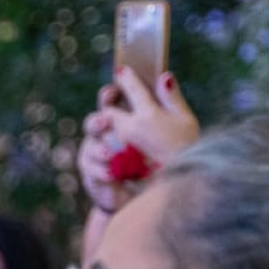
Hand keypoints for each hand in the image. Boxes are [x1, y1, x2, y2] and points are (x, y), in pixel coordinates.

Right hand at [79, 71, 200, 213]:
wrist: (156, 193)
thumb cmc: (167, 157)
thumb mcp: (177, 126)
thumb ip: (170, 100)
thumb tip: (166, 75)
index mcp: (126, 117)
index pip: (113, 99)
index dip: (110, 93)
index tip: (113, 90)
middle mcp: (108, 132)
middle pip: (95, 121)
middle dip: (98, 121)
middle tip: (106, 122)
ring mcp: (99, 152)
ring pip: (90, 144)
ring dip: (99, 148)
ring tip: (111, 154)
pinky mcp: (94, 172)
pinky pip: (90, 167)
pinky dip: (101, 170)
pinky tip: (112, 173)